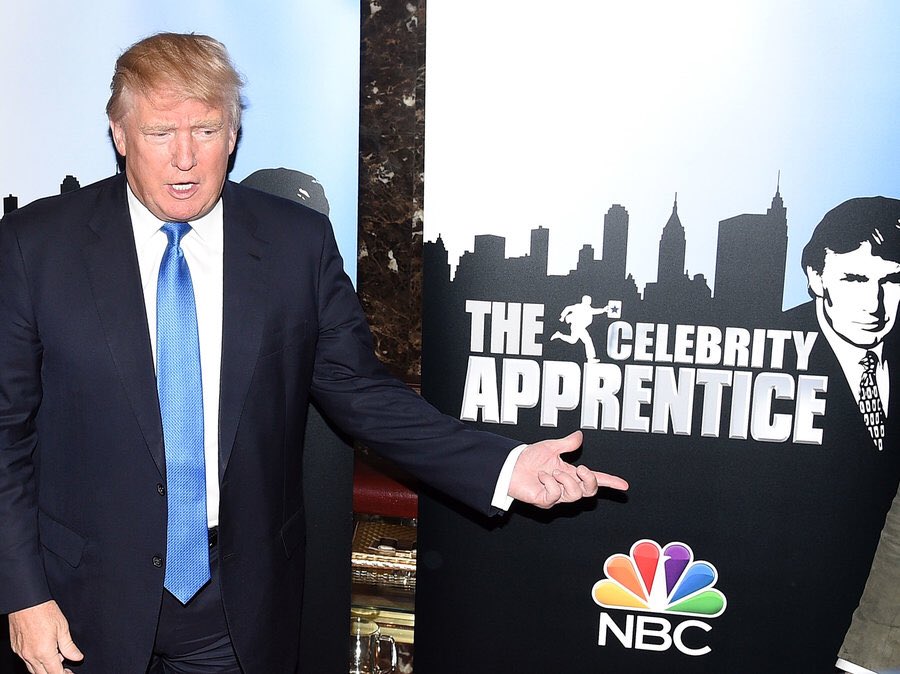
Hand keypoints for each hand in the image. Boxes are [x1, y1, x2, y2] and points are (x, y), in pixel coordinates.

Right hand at [8, 600, 82, 673]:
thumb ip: (69, 646)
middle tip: (65, 670)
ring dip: (44, 668)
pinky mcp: (16, 647)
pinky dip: (36, 660)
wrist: (26, 601)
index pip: (55, 673)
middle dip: (54, 673)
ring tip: (57, 658)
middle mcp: (30, 655)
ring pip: (33, 669)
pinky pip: (26, 660)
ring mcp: (21, 652)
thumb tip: (77, 657)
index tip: (70, 673)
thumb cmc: (44, 611)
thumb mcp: (63, 627)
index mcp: (44, 652)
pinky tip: (44, 651)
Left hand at [508, 430, 627, 508]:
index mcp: (570, 474)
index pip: (594, 480)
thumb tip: (580, 435)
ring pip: (574, 494)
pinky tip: (540, 476)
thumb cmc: (528, 458)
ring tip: (553, 472)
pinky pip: (555, 494)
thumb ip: (566, 444)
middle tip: (580, 468)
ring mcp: (556, 496)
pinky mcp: (544, 501)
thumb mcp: (550, 447)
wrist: (510, 466)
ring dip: (566, 480)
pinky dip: (549, 482)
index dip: (610, 482)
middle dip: (589, 480)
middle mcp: (565, 487)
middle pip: (589, 492)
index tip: (624, 485)